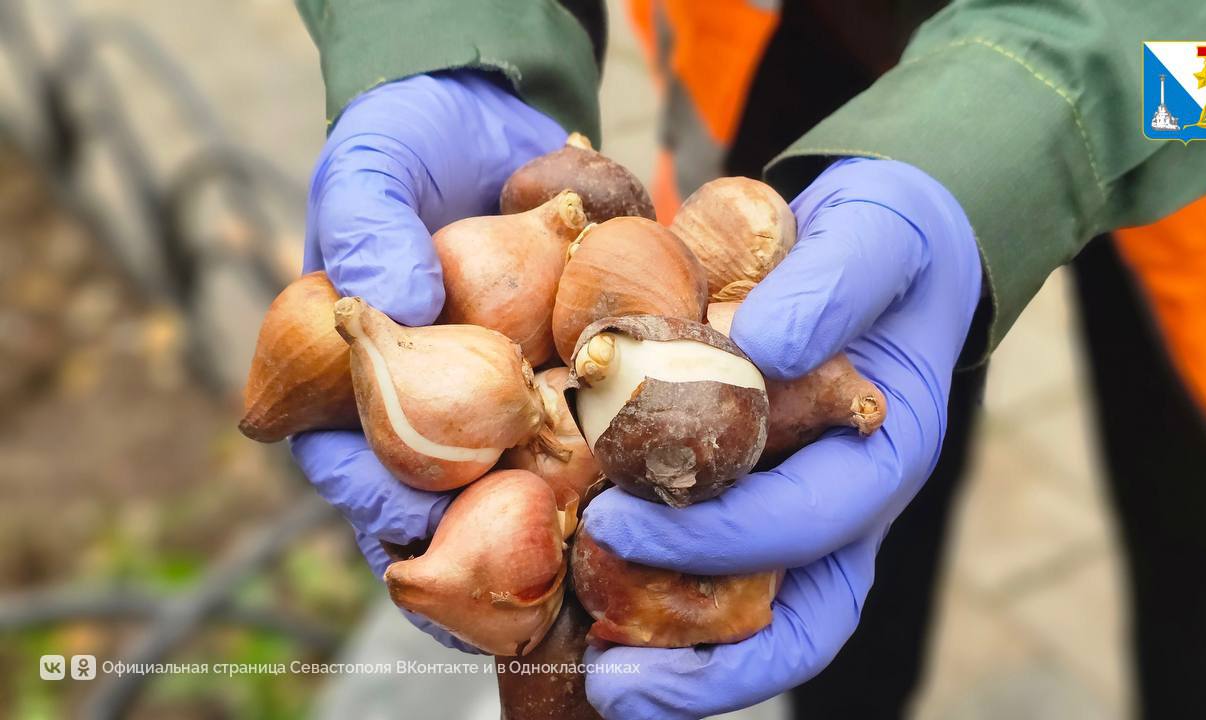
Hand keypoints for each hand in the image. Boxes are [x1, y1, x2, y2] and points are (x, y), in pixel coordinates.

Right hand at [289, 71, 565, 649]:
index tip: (410, 524)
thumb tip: (392, 303)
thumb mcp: (370, 167)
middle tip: (518, 581)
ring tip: (591, 558)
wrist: (495, 116)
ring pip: (523, 484)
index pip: (351, 462)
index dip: (375, 501)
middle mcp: (432, 404)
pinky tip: (648, 488)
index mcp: (357, 378)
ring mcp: (500, 399)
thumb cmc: (406, 143)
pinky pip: (590, 430)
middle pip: (445, 501)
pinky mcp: (564, 379)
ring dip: (554, 525)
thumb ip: (366, 226)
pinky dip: (614, 460)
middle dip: (479, 547)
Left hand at [580, 158, 981, 716]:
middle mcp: (849, 504)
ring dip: (689, 668)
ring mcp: (808, 512)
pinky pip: (726, 583)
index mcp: (884, 453)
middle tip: (609, 680)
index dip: (717, 537)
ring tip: (603, 688)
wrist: (888, 250)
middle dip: (707, 661)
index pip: (807, 523)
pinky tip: (597, 613)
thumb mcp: (875, 237)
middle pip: (799, 618)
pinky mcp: (763, 501)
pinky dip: (669, 613)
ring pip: (765, 623)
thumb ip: (830, 287)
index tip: (617, 523)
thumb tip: (761, 351)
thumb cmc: (888, 245)